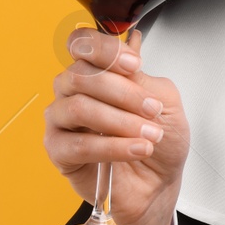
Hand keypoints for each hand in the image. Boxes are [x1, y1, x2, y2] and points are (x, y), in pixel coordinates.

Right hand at [43, 28, 188, 224]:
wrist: (159, 181)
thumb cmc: (160, 138)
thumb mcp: (165, 100)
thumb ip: (143, 78)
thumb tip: (128, 52)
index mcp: (97, 71)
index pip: (81, 43)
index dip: (104, 49)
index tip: (134, 63)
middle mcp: (74, 92)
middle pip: (80, 75)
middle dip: (123, 92)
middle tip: (153, 109)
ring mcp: (62, 121)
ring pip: (78, 108)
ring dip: (121, 121)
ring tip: (150, 135)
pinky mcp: (59, 151)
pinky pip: (78, 145)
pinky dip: (112, 146)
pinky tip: (136, 149)